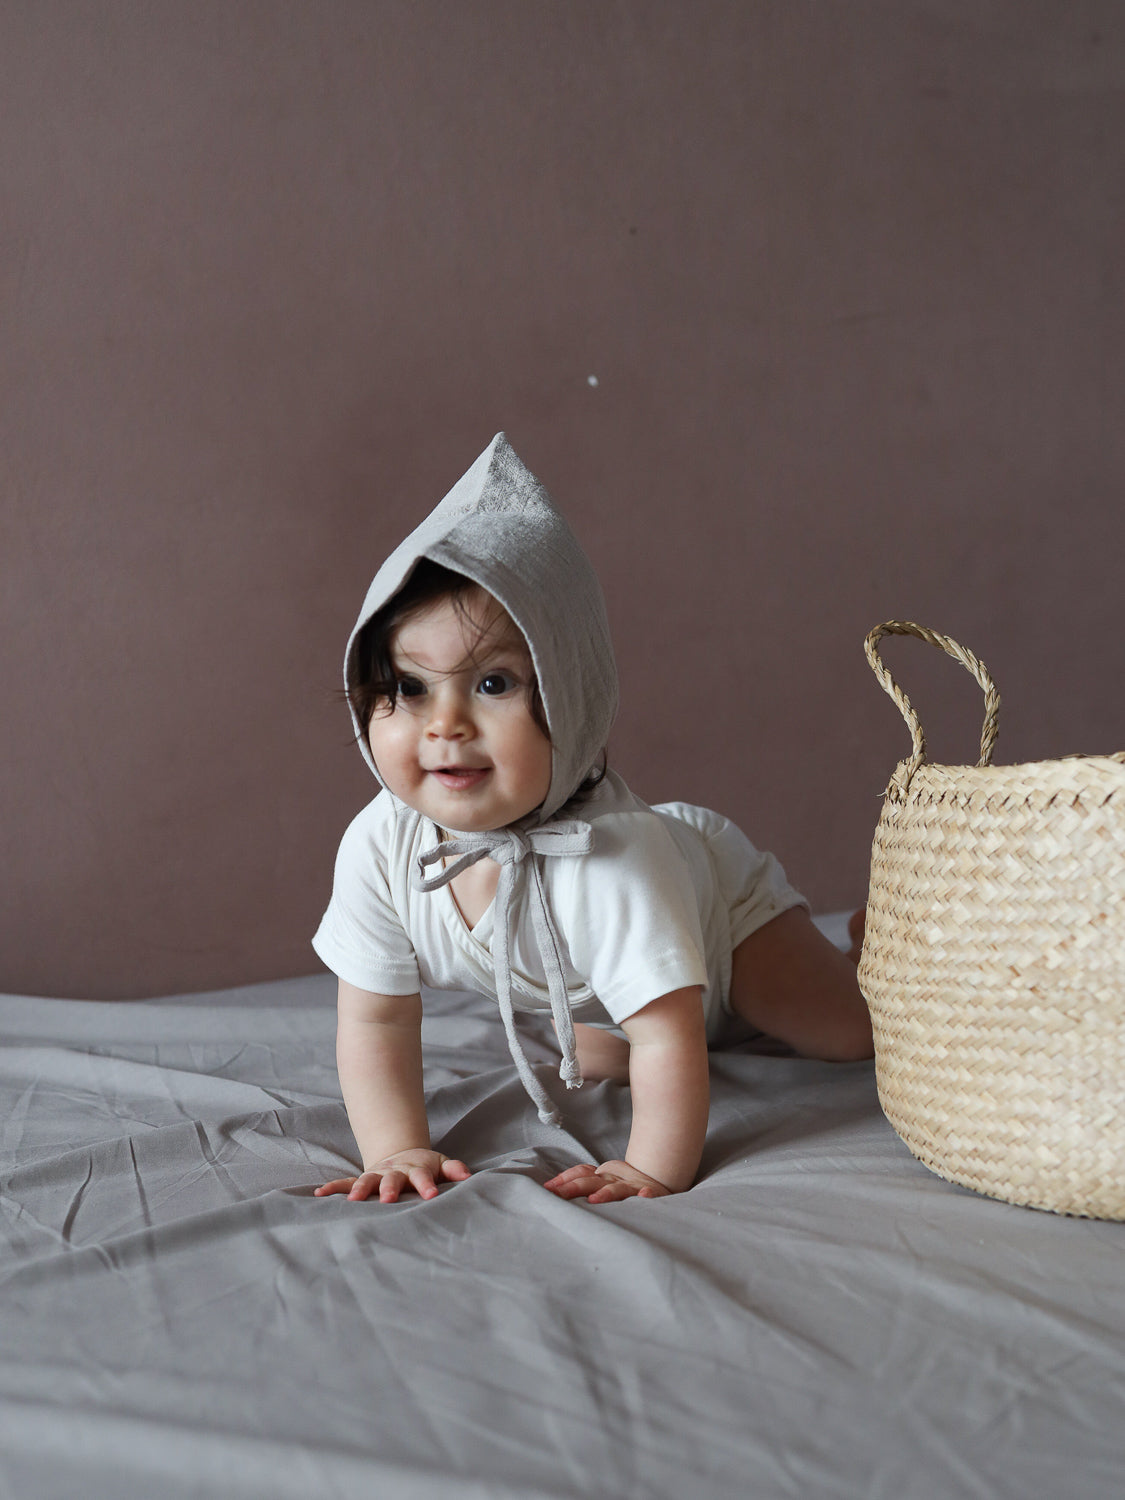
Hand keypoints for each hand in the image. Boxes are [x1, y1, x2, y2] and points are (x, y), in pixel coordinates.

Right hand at [315, 1149, 470, 1202]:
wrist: (403, 1156)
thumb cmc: (425, 1168)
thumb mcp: (441, 1165)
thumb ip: (454, 1169)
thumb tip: (468, 1176)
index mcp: (415, 1169)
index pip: (422, 1176)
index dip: (426, 1184)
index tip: (431, 1194)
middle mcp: (394, 1172)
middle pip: (392, 1179)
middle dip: (390, 1188)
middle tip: (389, 1200)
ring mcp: (377, 1175)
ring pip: (367, 1181)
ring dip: (360, 1190)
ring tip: (354, 1201)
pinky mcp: (363, 1180)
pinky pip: (346, 1183)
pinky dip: (333, 1188)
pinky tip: (319, 1194)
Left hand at [543, 1159, 672, 1203]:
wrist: (660, 1178)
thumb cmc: (626, 1185)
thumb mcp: (604, 1183)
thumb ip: (584, 1185)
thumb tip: (552, 1190)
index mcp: (602, 1176)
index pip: (581, 1173)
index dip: (564, 1179)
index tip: (548, 1188)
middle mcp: (615, 1179)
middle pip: (591, 1182)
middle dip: (573, 1187)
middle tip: (557, 1194)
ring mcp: (632, 1186)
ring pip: (617, 1190)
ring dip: (606, 1194)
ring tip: (594, 1199)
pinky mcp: (652, 1194)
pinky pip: (650, 1195)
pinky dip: (647, 1196)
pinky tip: (644, 1197)